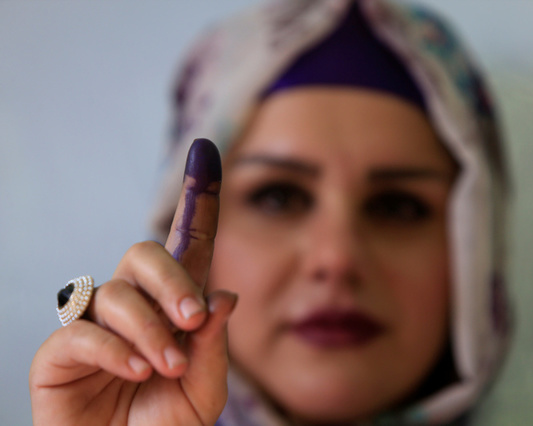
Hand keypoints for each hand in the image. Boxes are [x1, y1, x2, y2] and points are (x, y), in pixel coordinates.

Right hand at [30, 139, 234, 425]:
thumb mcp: (204, 388)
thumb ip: (214, 344)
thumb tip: (225, 295)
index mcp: (174, 309)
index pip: (188, 246)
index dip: (198, 198)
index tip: (206, 149)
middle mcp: (133, 306)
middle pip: (144, 253)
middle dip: (172, 280)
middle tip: (192, 319)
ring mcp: (95, 326)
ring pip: (116, 292)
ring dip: (149, 328)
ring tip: (168, 365)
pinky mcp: (60, 353)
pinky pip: (82, 329)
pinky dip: (114, 348)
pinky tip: (136, 370)